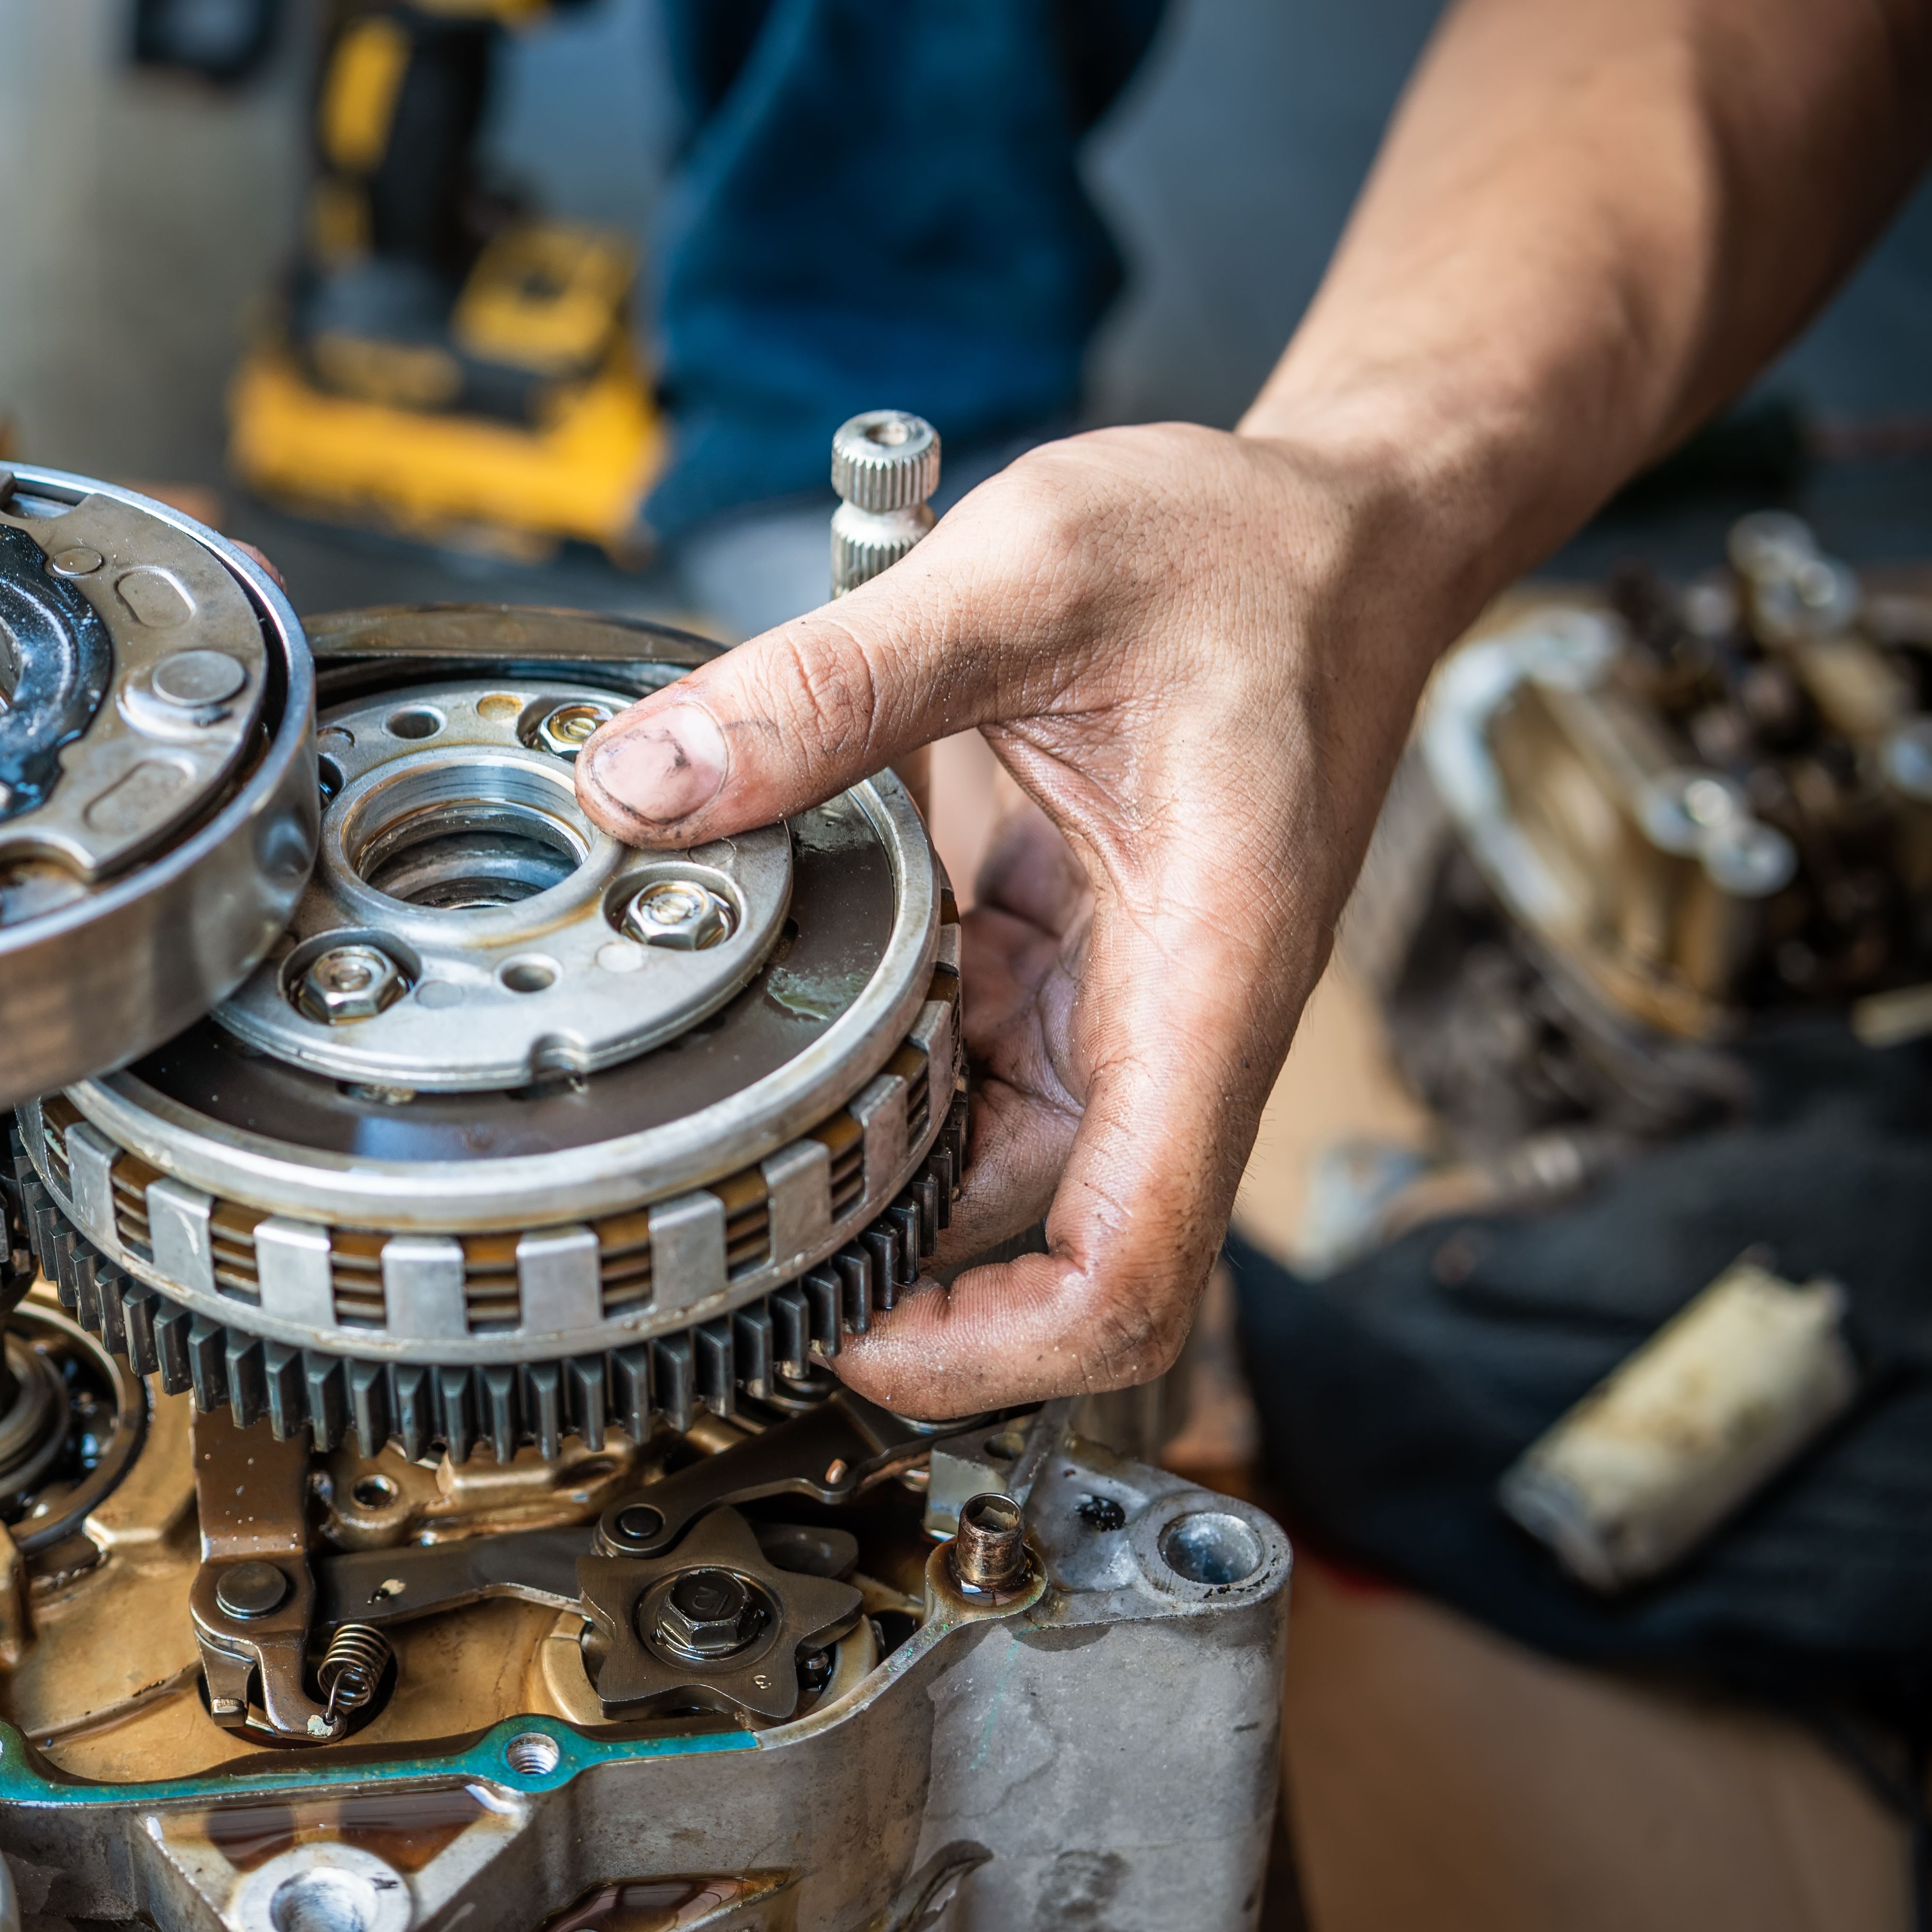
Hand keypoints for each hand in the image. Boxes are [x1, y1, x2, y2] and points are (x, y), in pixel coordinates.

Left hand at [575, 424, 1477, 1414]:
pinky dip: (882, 1048)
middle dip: (885, 1257)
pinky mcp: (1074, 967)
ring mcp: (1120, 1007)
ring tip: (733, 1085)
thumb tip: (652, 782)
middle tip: (718, 1207)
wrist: (1335, 525)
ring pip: (987, 1159)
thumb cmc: (1244, 554)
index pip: (1124, 1271)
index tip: (851, 1344)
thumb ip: (829, 687)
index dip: (986, 1351)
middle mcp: (1170, 1026)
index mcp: (1202, 980)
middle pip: (1034, 1242)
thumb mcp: (1023, 579)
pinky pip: (970, 1063)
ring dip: (871, 1145)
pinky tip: (806, 975)